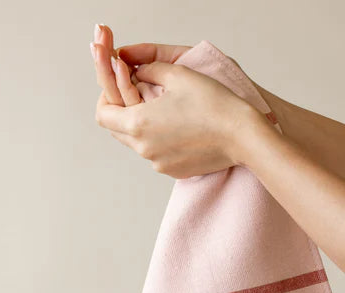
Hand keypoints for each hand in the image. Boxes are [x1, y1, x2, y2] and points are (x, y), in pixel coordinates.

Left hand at [89, 29, 263, 177]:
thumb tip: (135, 71)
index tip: (118, 88)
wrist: (241, 137)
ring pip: (136, 143)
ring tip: (162, 111)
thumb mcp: (177, 74)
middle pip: (116, 131)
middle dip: (121, 111)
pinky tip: (178, 127)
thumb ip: (148, 70)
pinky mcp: (172, 171)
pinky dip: (158, 140)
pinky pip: (155, 154)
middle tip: (137, 95)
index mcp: (139, 123)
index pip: (102, 114)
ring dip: (141, 126)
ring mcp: (157, 163)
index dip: (105, 98)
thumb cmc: (212, 103)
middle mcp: (144, 148)